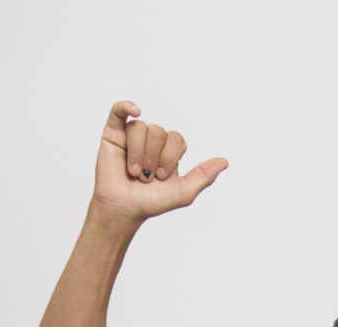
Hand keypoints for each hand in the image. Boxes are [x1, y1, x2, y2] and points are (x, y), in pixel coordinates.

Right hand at [92, 101, 226, 224]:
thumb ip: (203, 176)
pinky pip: (119, 111)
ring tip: (133, 171)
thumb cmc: (151, 202)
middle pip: (159, 132)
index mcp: (168, 152)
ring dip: (139, 153)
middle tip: (146, 177)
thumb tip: (224, 162)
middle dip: (154, 158)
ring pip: (141, 128)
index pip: (177, 139)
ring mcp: (131, 136)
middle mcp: (151, 142)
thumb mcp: (183, 192)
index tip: (162, 178)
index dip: (170, 157)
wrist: (124, 208)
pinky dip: (125, 107)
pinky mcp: (113, 133)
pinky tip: (135, 110)